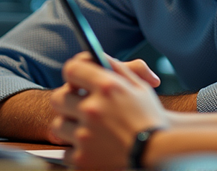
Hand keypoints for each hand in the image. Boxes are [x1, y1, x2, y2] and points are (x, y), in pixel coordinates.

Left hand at [50, 53, 168, 168]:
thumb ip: (116, 67)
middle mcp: (92, 109)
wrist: (159, 151)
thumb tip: (97, 57)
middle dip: (66, 100)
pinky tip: (92, 147)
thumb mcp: (139, 86)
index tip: (76, 80)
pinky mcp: (83, 158)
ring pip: (58, 125)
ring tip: (86, 129)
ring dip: (69, 126)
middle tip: (78, 106)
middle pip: (57, 98)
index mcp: (107, 86)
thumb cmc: (150, 116)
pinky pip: (66, 151)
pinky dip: (77, 150)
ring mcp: (85, 135)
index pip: (71, 69)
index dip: (73, 73)